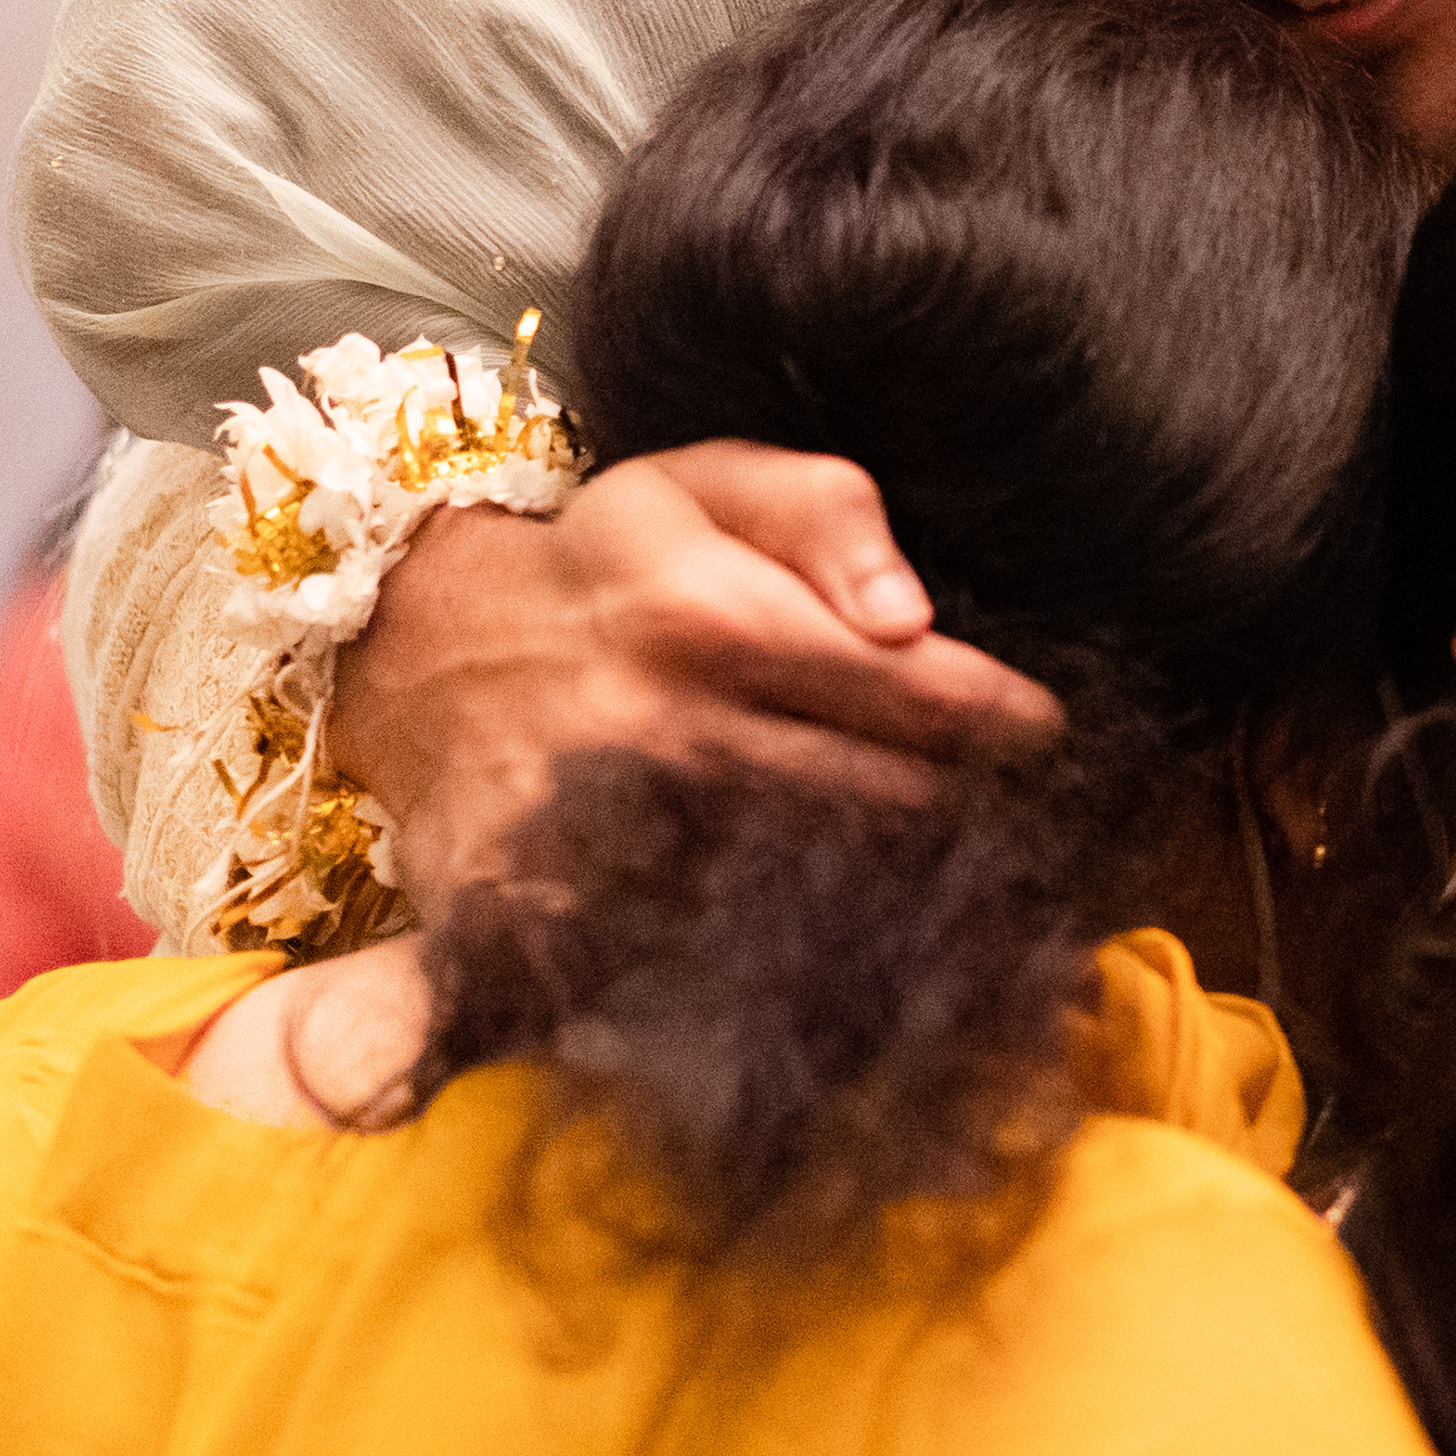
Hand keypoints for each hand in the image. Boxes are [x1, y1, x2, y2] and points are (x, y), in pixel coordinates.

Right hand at [330, 441, 1062, 913]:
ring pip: (804, 899)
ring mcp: (591, 842)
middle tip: (994, 813)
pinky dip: (762, 969)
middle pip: (883, 807)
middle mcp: (655, 736)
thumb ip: (828, 514)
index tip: (1038, 737)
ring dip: (875, 897)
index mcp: (708, 616)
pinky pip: (684, 972)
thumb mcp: (708, 483)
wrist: (418, 646)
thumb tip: (910, 620)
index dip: (1002, 723)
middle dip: (958, 812)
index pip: (918, 694)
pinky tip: (799, 946)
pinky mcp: (531, 923)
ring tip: (913, 880)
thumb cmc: (607, 562)